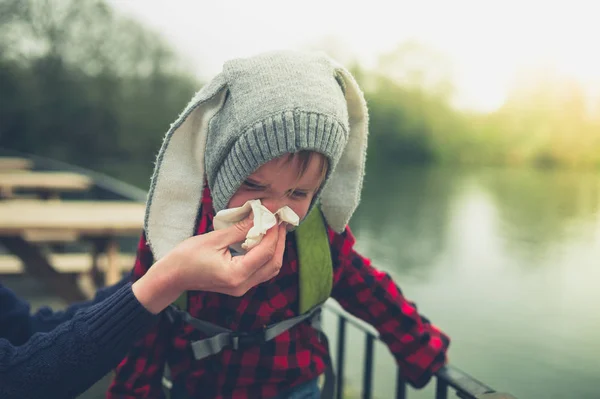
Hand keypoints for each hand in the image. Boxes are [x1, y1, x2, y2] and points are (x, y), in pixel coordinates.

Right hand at [132, 217, 286, 313]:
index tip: (275, 215)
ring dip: (275, 248)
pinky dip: (266, 255)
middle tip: (279, 220)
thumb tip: (259, 216)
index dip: (273, 233)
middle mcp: (242, 285)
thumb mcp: (214, 239)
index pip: (265, 252)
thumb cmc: (186, 257)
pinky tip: (264, 240)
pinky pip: (261, 271)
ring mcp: (242, 288)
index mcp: (236, 275)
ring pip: (270, 269)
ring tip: (274, 228)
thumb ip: (240, 229)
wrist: (172, 276)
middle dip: (279, 241)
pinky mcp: (239, 285)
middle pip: (273, 263)